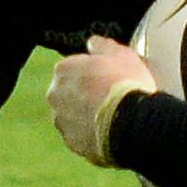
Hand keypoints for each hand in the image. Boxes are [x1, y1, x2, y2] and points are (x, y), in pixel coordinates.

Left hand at [45, 34, 157, 167]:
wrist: (132, 124)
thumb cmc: (127, 84)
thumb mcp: (121, 54)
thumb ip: (103, 45)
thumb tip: (93, 42)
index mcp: (63, 70)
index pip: (76, 67)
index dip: (96, 71)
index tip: (112, 76)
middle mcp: (55, 96)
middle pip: (72, 91)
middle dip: (88, 93)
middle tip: (113, 95)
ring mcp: (62, 122)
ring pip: (75, 114)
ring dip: (89, 114)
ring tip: (114, 115)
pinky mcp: (72, 143)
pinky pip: (82, 135)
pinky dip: (93, 133)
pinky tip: (112, 130)